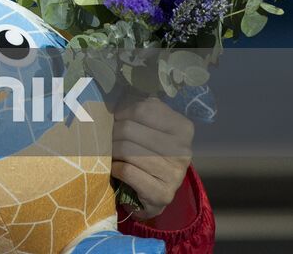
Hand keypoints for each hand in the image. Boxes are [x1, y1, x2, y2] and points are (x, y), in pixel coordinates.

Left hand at [112, 96, 194, 220]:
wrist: (156, 190)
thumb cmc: (149, 150)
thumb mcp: (150, 123)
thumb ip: (139, 107)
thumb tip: (113, 100)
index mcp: (182, 127)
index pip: (141, 109)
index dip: (121, 113)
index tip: (117, 120)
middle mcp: (183, 150)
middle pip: (128, 129)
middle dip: (112, 133)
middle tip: (109, 139)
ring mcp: (175, 174)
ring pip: (126, 150)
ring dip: (111, 151)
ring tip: (112, 153)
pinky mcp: (163, 194)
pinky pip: (127, 171)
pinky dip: (115, 168)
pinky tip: (117, 168)